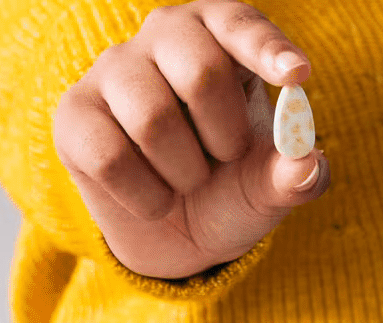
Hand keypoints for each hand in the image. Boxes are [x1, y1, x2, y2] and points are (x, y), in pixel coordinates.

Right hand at [53, 0, 329, 279]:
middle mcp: (164, 37)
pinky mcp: (75, 115)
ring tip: (187, 182)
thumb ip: (293, 176)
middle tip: (225, 157)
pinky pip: (111, 158)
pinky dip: (146, 197)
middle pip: (200, 69)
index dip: (265, 49)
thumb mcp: (267, 190)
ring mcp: (113, 71)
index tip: (297, 76)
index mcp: (220, 37)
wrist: (176, 237)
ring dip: (184, 173)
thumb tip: (307, 164)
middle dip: (225, 135)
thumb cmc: (228, 192)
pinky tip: (154, 199)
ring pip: (151, 119)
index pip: (239, 24)